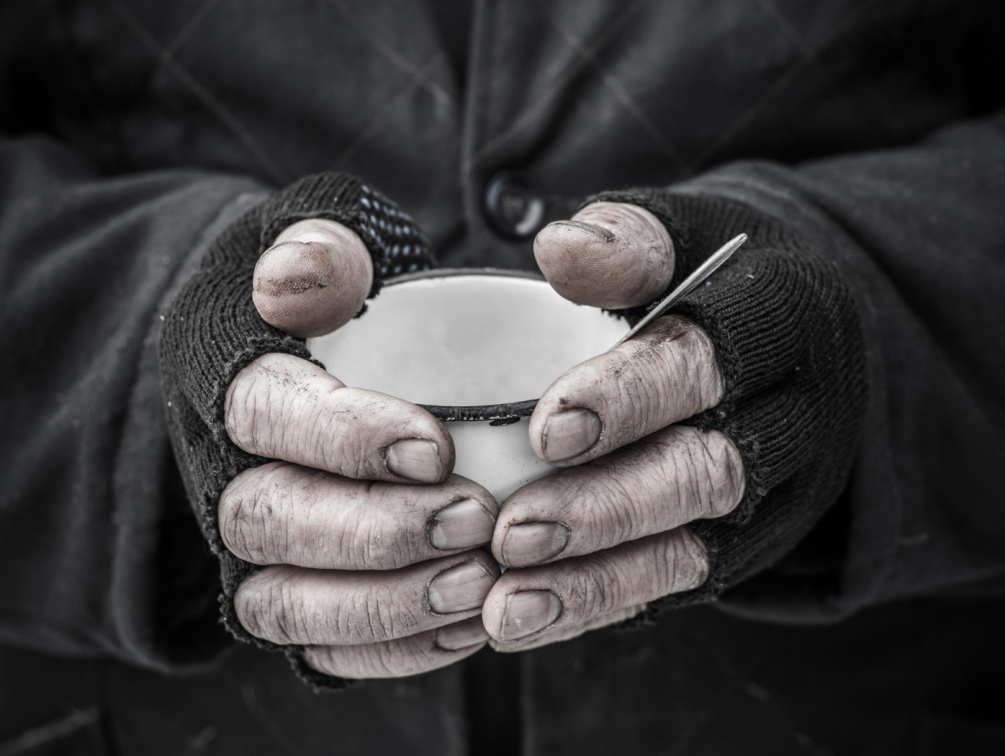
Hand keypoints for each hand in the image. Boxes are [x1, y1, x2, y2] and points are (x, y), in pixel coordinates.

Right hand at [221, 218, 499, 677]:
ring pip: (282, 600)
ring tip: (477, 586)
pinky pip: (317, 646)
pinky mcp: (296, 591)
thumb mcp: (329, 241)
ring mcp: (258, 541)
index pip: (267, 413)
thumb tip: (303, 277)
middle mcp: (232, 468)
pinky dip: (390, 649)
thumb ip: (321, 248)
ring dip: (381, 604)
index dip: (346, 439)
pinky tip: (468, 626)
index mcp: (234, 379)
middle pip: (267, 519)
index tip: (437, 448)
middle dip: (373, 531)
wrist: (325, 356)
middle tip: (473, 519)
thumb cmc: (341, 297)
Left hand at [482, 202, 745, 650]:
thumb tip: (560, 250)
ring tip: (507, 604)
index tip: (544, 431)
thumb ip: (627, 242)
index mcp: (781, 320)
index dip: (630, 398)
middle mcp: (796, 414)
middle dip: (608, 506)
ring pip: (697, 545)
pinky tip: (527, 619)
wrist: (786, 341)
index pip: (708, 361)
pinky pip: (680, 582)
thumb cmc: (710, 280)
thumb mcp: (682, 231)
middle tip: (514, 533)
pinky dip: (601, 602)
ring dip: (597, 578)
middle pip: (710, 471)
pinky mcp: (750, 541)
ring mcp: (780, 490)